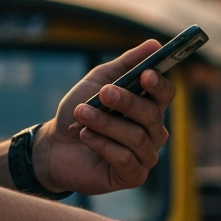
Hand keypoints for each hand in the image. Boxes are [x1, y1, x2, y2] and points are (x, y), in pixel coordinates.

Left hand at [33, 41, 175, 194]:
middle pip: (152, 115)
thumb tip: (154, 44)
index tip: (145, 74)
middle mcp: (153, 132)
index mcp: (149, 107)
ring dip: (106, 123)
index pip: (166, 94)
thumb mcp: (99, 81)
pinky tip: (85, 136)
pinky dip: (102, 144)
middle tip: (103, 93)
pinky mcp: (133, 176)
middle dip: (126, 102)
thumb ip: (126, 64)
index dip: (159, 84)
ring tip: (81, 115)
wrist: (54, 146)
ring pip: (137, 137)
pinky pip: (126, 158)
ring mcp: (145, 155)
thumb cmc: (80, 111)